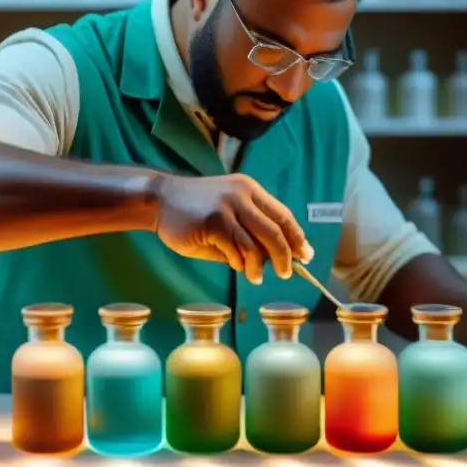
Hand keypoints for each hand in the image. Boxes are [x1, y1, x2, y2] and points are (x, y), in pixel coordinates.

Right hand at [153, 173, 314, 284]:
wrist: (160, 199)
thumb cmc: (196, 211)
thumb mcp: (228, 215)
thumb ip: (249, 232)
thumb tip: (274, 259)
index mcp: (250, 190)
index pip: (282, 215)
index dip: (296, 237)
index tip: (305, 254)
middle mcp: (242, 195)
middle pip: (275, 230)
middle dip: (285, 255)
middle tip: (287, 272)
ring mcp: (227, 207)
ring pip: (256, 244)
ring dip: (259, 266)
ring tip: (256, 277)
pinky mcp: (213, 222)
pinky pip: (236, 250)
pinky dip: (240, 263)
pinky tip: (238, 267)